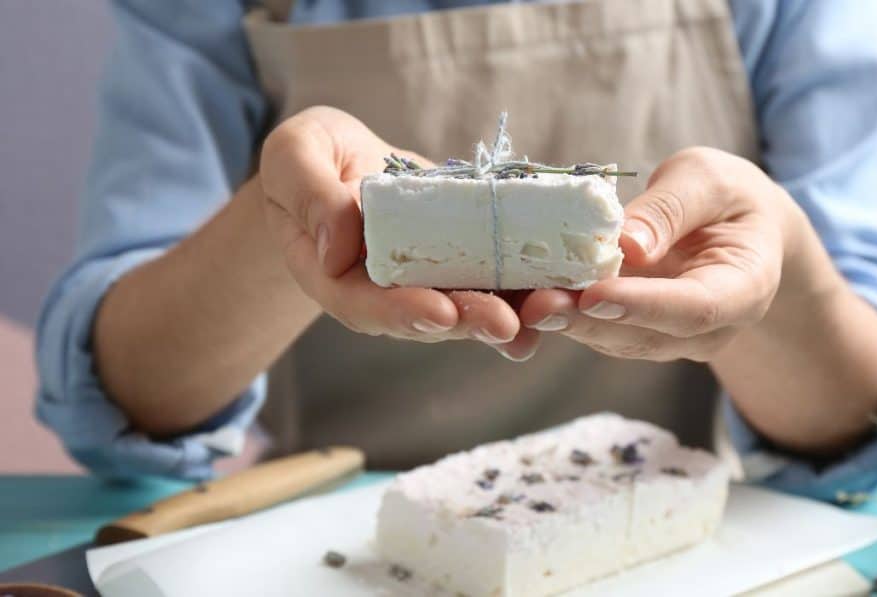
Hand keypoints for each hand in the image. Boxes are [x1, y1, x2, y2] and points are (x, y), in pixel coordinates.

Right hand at [259, 107, 533, 356]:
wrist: (344, 162)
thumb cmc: (310, 159)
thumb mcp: (294, 158)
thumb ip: (310, 195)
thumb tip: (336, 245)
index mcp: (338, 278)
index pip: (367, 306)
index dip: (403, 313)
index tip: (439, 311)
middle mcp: (388, 292)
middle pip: (430, 316)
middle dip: (470, 320)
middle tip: (506, 323)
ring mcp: (430, 280)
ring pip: (472, 305)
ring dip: (513, 313)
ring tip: (548, 313)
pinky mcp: (465, 261)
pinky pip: (499, 278)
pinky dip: (532, 284)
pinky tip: (566, 288)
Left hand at [519, 147, 796, 361]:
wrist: (738, 231)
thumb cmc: (728, 199)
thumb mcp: (709, 180)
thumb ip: (671, 209)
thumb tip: (627, 244)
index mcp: (745, 288)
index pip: (697, 308)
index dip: (644, 305)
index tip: (596, 295)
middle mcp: (710, 329)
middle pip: (647, 335)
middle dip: (589, 321)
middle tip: (538, 305)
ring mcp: (672, 339)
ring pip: (616, 339)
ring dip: (568, 323)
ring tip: (525, 302)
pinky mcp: (636, 334)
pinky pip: (599, 329)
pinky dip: (564, 315)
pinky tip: (528, 298)